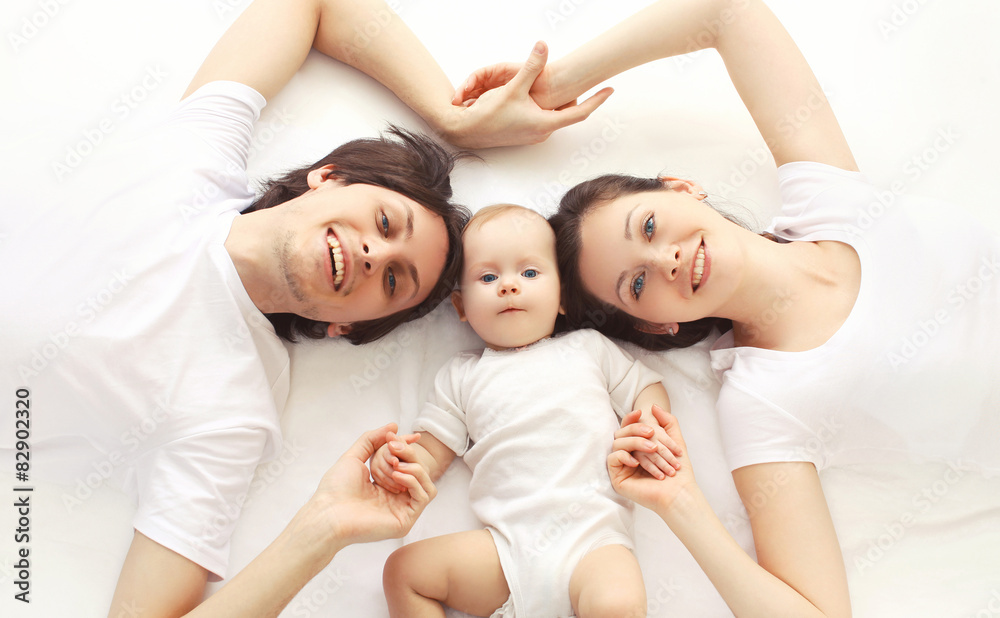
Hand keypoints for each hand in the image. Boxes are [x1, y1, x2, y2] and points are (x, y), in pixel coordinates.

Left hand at [313, 423, 435, 546]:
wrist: (329, 513)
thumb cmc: (336, 489)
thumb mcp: (353, 457)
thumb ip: (372, 440)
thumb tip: (393, 426)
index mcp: (384, 486)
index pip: (408, 464)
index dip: (410, 449)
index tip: (413, 436)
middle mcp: (396, 498)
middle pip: (418, 471)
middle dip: (408, 454)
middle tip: (393, 447)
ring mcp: (402, 510)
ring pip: (426, 483)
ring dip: (414, 467)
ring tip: (394, 465)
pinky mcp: (406, 521)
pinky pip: (424, 496)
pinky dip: (413, 481)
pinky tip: (397, 476)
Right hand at [441, 41, 612, 148]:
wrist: (466, 132)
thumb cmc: (487, 115)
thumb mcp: (512, 88)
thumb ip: (530, 67)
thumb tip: (543, 46)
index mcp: (545, 123)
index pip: (580, 112)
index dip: (597, 101)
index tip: (609, 90)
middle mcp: (542, 132)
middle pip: (568, 113)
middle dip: (577, 98)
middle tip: (588, 84)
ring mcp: (533, 135)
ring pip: (555, 116)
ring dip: (560, 103)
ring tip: (567, 89)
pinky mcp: (525, 134)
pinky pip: (543, 119)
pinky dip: (547, 107)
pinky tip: (540, 97)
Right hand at [608, 406, 695, 512]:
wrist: (679, 492)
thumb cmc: (679, 471)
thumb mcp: (676, 441)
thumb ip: (667, 422)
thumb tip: (653, 406)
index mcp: (638, 447)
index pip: (628, 428)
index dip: (631, 419)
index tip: (641, 412)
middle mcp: (628, 455)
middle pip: (622, 433)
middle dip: (637, 430)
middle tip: (652, 433)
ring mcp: (622, 466)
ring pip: (617, 444)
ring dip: (635, 442)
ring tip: (653, 449)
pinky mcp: (617, 477)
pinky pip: (612, 459)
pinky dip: (623, 456)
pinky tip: (636, 462)